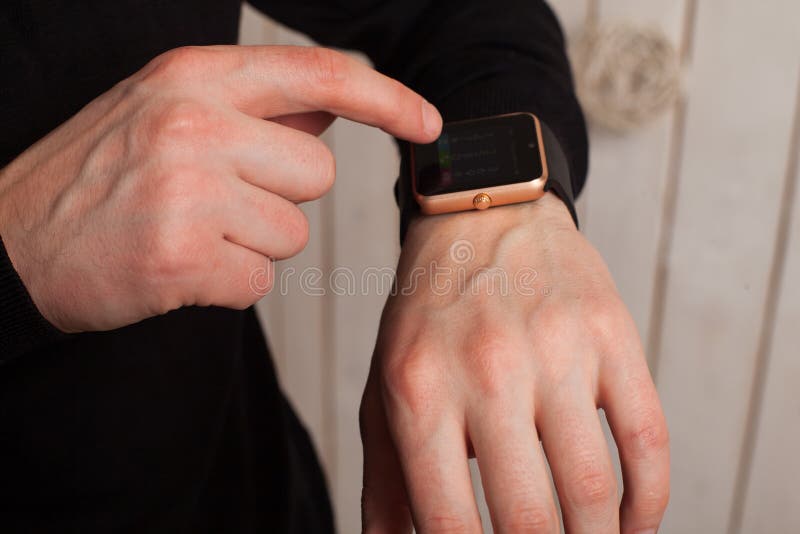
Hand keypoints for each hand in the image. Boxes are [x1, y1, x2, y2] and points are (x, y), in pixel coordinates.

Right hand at [0, 45, 440, 332]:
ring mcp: (187, 187)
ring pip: (293, 234)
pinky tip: (177, 267)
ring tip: (189, 232)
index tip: (429, 122)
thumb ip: (255, 107)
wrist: (9, 243)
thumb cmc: (97, 179)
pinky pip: (258, 280)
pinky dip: (227, 283)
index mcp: (194, 76)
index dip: (386, 98)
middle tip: (214, 202)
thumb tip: (332, 106)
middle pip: (317, 171)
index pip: (319, 73)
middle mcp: (194, 120)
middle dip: (280, 197)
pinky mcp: (181, 255)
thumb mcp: (165, 110)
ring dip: (252, 244)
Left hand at [360, 193, 668, 532]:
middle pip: (530, 519)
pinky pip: (647, 438)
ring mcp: (556, 348)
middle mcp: (486, 369)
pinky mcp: (611, 333)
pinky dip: (650, 501)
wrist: (482, 216)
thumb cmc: (428, 315)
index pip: (450, 524)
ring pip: (594, 489)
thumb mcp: (385, 388)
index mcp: (418, 391)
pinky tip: (634, 524)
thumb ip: (386, 482)